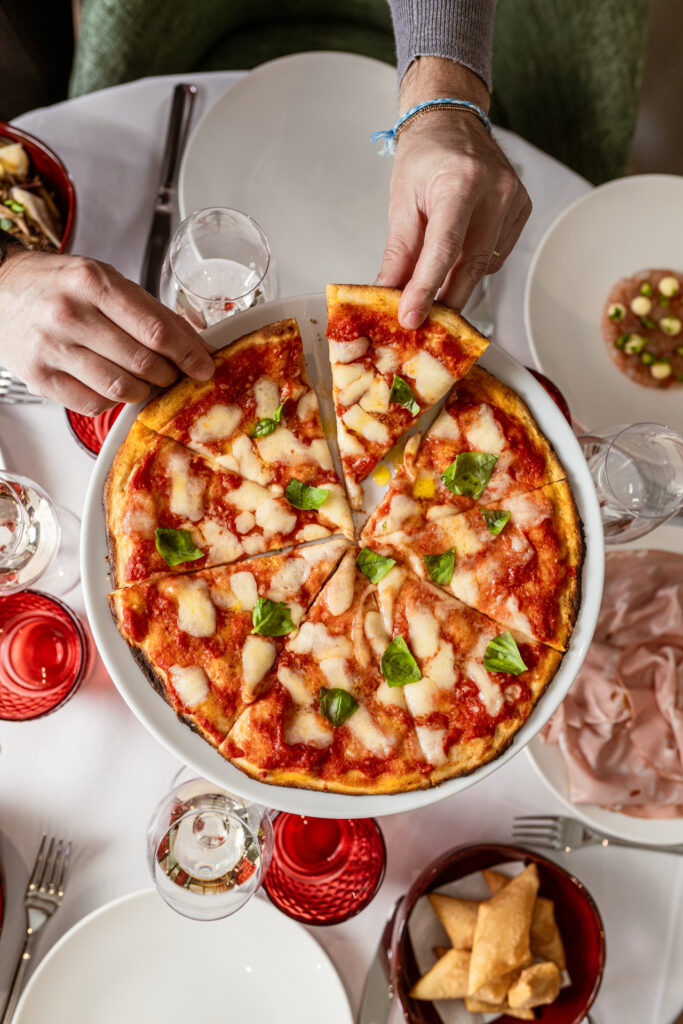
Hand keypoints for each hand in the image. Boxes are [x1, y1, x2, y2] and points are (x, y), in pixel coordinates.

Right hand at [0, 247, 214, 413]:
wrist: (0, 289)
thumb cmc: (58, 285)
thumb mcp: (105, 279)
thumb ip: (150, 311)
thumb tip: (194, 343)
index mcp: (93, 283)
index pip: (156, 330)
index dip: (188, 354)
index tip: (203, 367)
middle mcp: (69, 314)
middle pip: (142, 363)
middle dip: (168, 374)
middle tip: (172, 374)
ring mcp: (52, 348)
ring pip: (120, 389)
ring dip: (144, 391)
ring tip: (145, 381)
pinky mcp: (40, 378)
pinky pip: (93, 404)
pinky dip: (112, 401)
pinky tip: (112, 386)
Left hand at [376, 58, 531, 328]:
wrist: (453, 120)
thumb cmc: (424, 157)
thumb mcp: (401, 202)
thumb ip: (398, 253)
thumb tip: (390, 295)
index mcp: (460, 181)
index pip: (444, 249)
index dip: (426, 289)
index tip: (410, 318)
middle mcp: (494, 190)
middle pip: (470, 265)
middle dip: (444, 300)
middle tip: (422, 321)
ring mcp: (513, 200)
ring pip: (484, 265)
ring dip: (457, 283)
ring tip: (434, 286)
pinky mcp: (522, 210)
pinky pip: (496, 255)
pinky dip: (473, 265)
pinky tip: (458, 255)